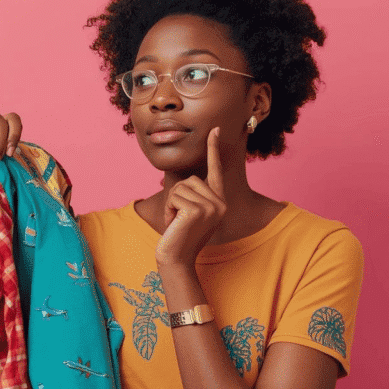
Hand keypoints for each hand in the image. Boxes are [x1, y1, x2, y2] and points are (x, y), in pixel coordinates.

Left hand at [156, 127, 226, 266]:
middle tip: (177, 217)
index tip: (214, 129)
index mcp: (220, 202)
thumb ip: (194, 196)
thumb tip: (189, 180)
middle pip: (191, 179)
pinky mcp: (198, 210)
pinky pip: (175, 196)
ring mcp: (212, 207)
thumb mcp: (191, 213)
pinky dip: (168, 209)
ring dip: (171, 203)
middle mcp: (220, 203)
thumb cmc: (180, 237)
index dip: (213, 149)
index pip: (216, 171)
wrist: (176, 259)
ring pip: (181, 187)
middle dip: (176, 196)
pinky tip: (173, 223)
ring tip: (176, 221)